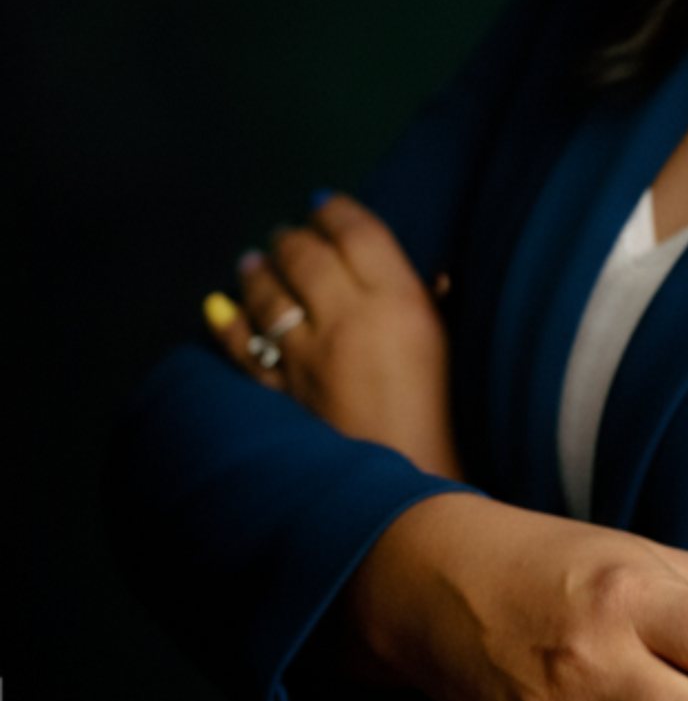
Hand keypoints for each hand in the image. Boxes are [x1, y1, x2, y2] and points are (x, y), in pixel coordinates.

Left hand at [203, 192, 461, 477]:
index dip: (336, 211)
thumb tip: (436, 277)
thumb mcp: (454, 354)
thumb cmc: (448, 425)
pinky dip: (227, 323)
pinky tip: (220, 308)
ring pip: (267, 294)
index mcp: (399, 302)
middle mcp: (347, 320)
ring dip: (257, 271)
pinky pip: (243, 347)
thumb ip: (437, 310)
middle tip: (289, 233)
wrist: (415, 496)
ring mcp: (306, 358)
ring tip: (254, 261)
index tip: (326, 204)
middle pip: (306, 255)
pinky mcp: (280, 393)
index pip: (357, 232)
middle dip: (294, 237)